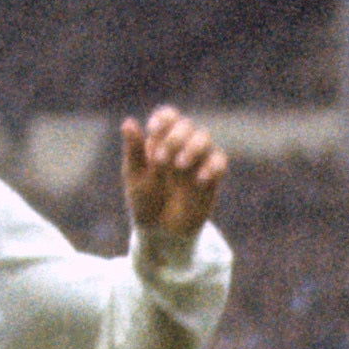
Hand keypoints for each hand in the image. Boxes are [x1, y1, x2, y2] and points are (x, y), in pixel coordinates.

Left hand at [121, 106, 226, 245]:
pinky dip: (212, 166)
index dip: (164, 119)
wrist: (163, 233)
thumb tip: (128, 122)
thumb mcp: (135, 177)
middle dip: (174, 138)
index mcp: (159, 141)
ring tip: (179, 166)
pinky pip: (220, 161)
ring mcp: (198, 160)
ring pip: (204, 138)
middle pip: (186, 124)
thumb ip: (134, 150)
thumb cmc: (146, 202)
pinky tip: (198, 181)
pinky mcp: (212, 177)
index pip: (167, 116)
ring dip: (192, 147)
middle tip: (160, 160)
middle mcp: (181, 146)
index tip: (153, 131)